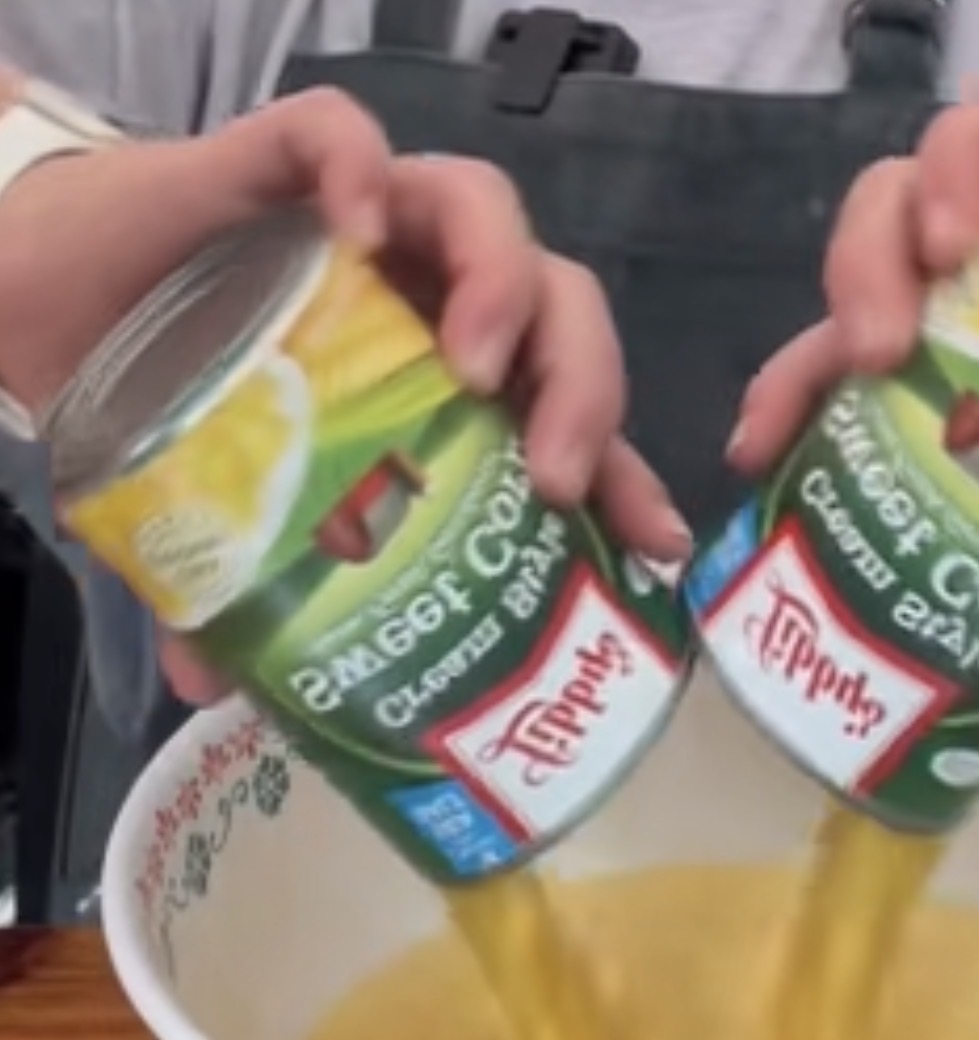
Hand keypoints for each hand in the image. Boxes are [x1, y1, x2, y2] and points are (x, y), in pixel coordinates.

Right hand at [0, 85, 686, 703]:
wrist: (53, 300)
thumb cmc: (170, 409)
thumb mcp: (225, 522)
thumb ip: (234, 598)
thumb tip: (211, 698)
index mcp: (443, 389)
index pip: (563, 420)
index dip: (621, 478)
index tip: (651, 545)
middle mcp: (426, 303)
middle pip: (560, 310)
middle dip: (585, 389)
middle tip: (553, 477)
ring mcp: (367, 229)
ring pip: (485, 212)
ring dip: (502, 286)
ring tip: (470, 367)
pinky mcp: (284, 165)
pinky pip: (342, 136)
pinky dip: (361, 171)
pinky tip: (357, 231)